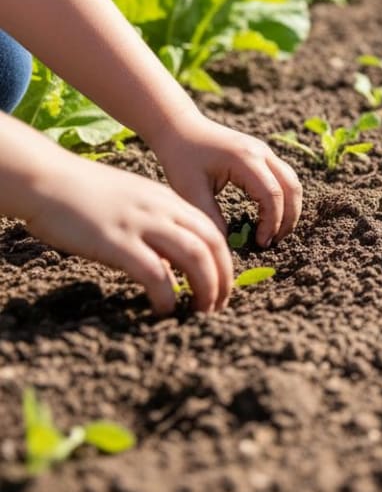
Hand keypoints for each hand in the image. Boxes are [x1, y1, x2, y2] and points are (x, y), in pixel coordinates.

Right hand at [25, 155, 231, 313]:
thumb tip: (169, 267)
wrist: (46, 179)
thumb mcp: (133, 203)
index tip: (222, 286)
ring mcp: (142, 225)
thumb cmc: (83, 195)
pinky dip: (167, 295)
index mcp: (168, 200)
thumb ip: (155, 228)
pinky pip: (155, 273)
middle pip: (212, 244)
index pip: (212, 231)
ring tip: (202, 312)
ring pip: (195, 256)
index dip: (224, 262)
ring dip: (206, 288)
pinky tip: (164, 310)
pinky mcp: (118, 242)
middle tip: (219, 306)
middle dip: (223, 279)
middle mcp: (162, 210)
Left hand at [150, 113, 302, 248]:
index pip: (272, 195)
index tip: (261, 243)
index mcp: (245, 159)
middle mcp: (262, 152)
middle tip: (274, 241)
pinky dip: (284, 198)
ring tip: (276, 231)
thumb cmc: (181, 158)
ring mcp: (265, 151)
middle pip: (291, 187)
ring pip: (292, 182)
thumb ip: (211, 217)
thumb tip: (228, 244)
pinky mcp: (262, 154)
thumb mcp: (190, 191)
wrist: (179, 128)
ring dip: (290, 208)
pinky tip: (270, 214)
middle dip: (289, 218)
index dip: (272, 223)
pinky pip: (284, 177)